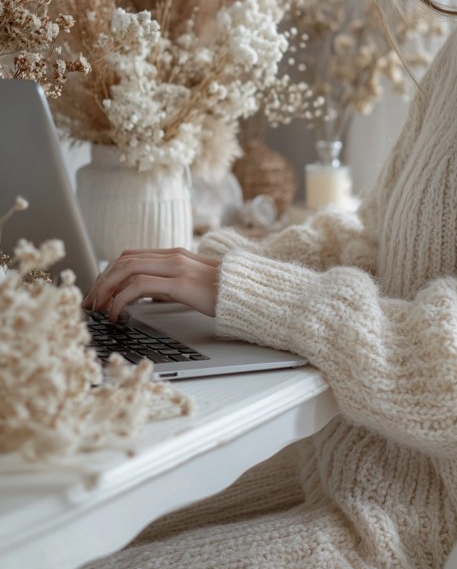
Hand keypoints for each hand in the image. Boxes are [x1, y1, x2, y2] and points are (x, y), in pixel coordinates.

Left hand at [83, 248, 219, 320]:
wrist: (254, 292)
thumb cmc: (228, 292)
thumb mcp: (194, 285)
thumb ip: (172, 283)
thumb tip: (147, 296)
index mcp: (175, 254)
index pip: (131, 256)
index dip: (109, 273)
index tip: (98, 292)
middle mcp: (174, 256)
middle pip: (123, 260)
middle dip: (101, 281)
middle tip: (90, 303)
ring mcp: (177, 267)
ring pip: (127, 270)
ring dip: (106, 290)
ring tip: (98, 309)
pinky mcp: (181, 283)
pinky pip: (139, 287)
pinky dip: (121, 299)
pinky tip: (118, 314)